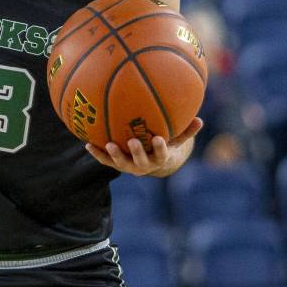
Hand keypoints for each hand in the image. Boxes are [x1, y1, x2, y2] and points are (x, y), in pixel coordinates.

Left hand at [85, 118, 202, 175]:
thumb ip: (186, 131)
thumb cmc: (165, 146)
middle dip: (137, 152)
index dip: (160, 148)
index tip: (159, 138)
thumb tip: (200, 119)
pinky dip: (96, 153)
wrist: (151, 163)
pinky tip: (86, 143)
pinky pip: (105, 160)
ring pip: (121, 163)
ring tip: (108, 144)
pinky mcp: (116, 164)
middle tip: (133, 141)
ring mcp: (129, 166)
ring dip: (114, 155)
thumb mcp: (177, 140)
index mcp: (159, 158)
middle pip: (140, 161)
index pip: (161, 154)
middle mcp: (144, 165)